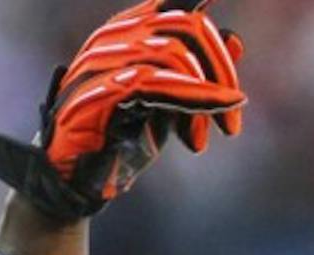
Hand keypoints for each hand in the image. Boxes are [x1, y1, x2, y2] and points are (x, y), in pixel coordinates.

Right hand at [0, 0, 246, 222]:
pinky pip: (157, 82)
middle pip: (187, 25)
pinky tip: (207, 129)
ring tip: (213, 134)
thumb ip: (198, 73)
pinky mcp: (100, 89)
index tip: (234, 76)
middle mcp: (115, 36)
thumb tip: (235, 39)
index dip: (213, 35)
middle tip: (231, 121)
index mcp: (129, 30)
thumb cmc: (121, 139)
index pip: (181, 10)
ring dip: (209, 98)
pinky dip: (195, 102)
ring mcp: (104, 59)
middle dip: (222, 71)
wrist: (77, 179)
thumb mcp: (169, 102)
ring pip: (176, 53)